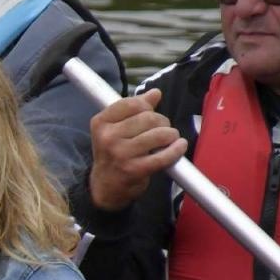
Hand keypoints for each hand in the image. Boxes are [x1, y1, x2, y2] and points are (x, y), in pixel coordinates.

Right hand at [87, 88, 186, 211]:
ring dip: (171, 134)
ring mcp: (121, 154)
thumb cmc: (113, 153)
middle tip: (163, 129)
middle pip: (148, 117)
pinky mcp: (135, 170)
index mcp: (101, 122)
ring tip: (170, 138)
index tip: (150, 113)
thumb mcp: (115, 128)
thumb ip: (134, 109)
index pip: (132, 104)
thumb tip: (155, 93)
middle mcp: (108, 137)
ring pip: (158, 134)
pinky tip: (179, 146)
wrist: (106, 186)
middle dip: (162, 121)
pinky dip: (176, 150)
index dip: (147, 107)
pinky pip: (163, 156)